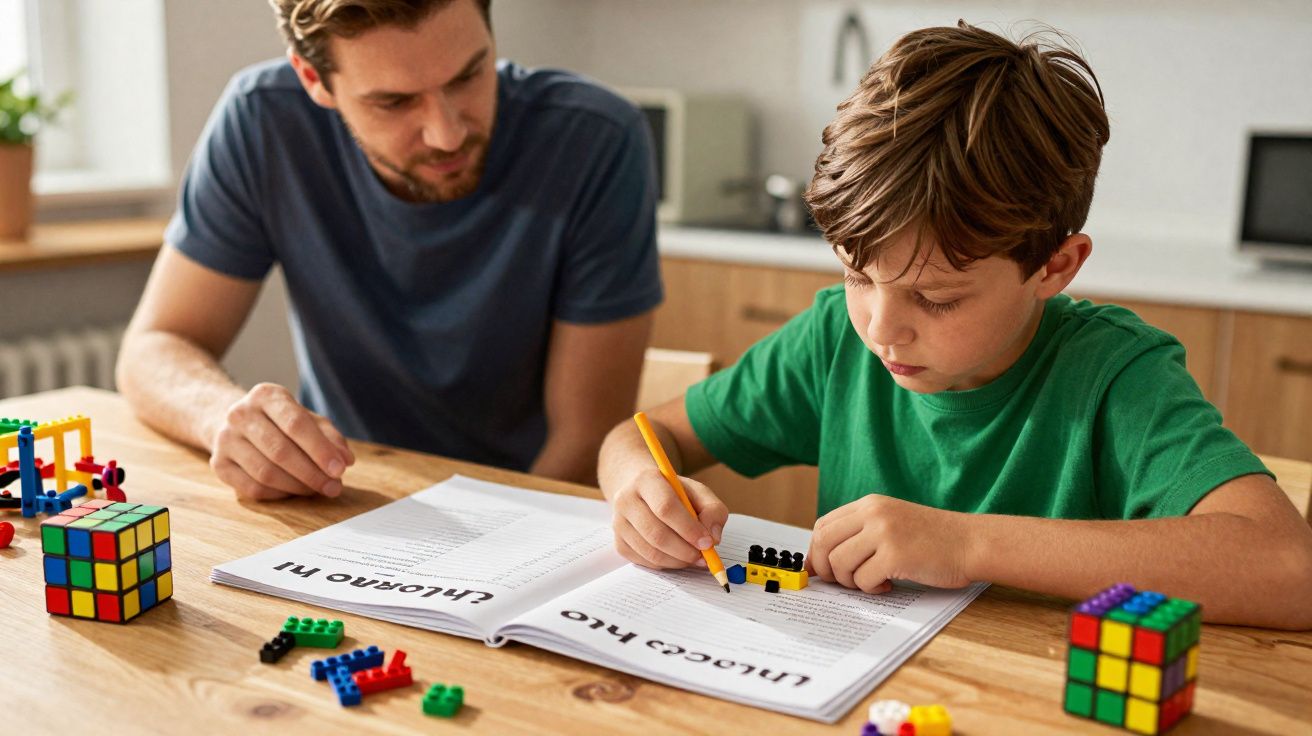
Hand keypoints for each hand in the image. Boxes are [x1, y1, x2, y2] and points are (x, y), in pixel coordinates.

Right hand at [209, 383, 354, 500]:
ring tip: (318, 490)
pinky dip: (278, 494)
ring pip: (266, 473)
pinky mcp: (218, 464)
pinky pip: (252, 488)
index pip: (296, 424)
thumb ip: (330, 436)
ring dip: (297, 487)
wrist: (234, 422)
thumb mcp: (307, 418)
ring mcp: (225, 439)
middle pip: (280, 451)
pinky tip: (293, 491)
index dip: (320, 450)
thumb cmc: (280, 421)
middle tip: (334, 487)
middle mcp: (241, 414)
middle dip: (312, 474)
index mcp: (266, 395)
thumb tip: (346, 460)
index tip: (341, 469)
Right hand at [607, 468, 727, 569]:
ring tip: (694, 558)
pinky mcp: (619, 543)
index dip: (688, 528)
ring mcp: (618, 523)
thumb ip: (713, 510)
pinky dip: (667, 565)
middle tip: (704, 557)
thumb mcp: (698, 492)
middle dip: (685, 551)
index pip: (665, 507)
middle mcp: (626, 500)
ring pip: (651, 552)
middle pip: (656, 534)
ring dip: (678, 561)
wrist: (643, 492)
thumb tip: (713, 538)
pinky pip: (645, 562)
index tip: (707, 542)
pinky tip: (678, 557)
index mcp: (646, 480)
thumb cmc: (674, 493)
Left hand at [806, 494, 973, 592]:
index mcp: (870, 504)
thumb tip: (818, 563)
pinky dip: (871, 589)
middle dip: (825, 569)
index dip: (816, 551)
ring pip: (840, 563)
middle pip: (824, 543)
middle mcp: (874, 514)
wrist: (970, 542)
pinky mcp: (896, 555)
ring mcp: (884, 533)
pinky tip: (889, 584)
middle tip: (842, 582)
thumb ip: (859, 534)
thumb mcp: (891, 523)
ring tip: (872, 582)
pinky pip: (864, 579)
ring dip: (851, 582)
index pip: (823, 525)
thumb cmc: (932, 539)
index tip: (820, 570)